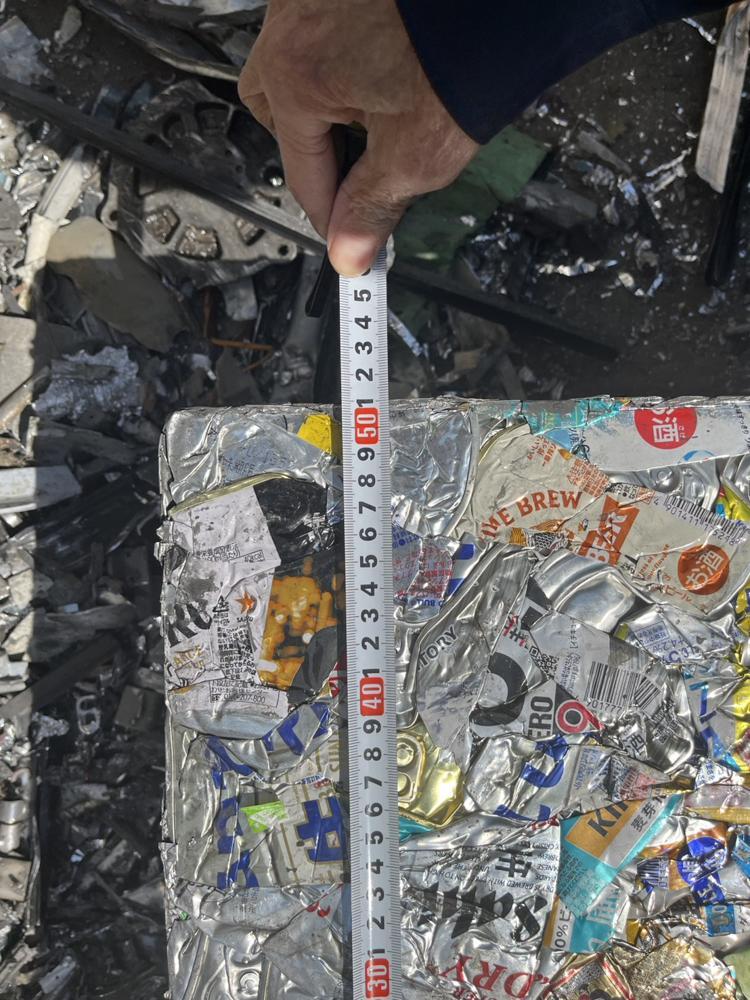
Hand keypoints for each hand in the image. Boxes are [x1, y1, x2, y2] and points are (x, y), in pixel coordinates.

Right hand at [239, 0, 478, 275]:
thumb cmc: (468, 50)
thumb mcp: (417, 152)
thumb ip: (372, 206)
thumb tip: (349, 251)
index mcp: (296, 71)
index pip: (299, 172)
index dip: (328, 217)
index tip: (346, 239)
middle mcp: (291, 21)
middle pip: (277, 108)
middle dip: (311, 148)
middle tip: (351, 176)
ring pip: (294, 61)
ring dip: (320, 100)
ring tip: (371, 121)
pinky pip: (321, 28)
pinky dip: (340, 60)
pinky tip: (378, 73)